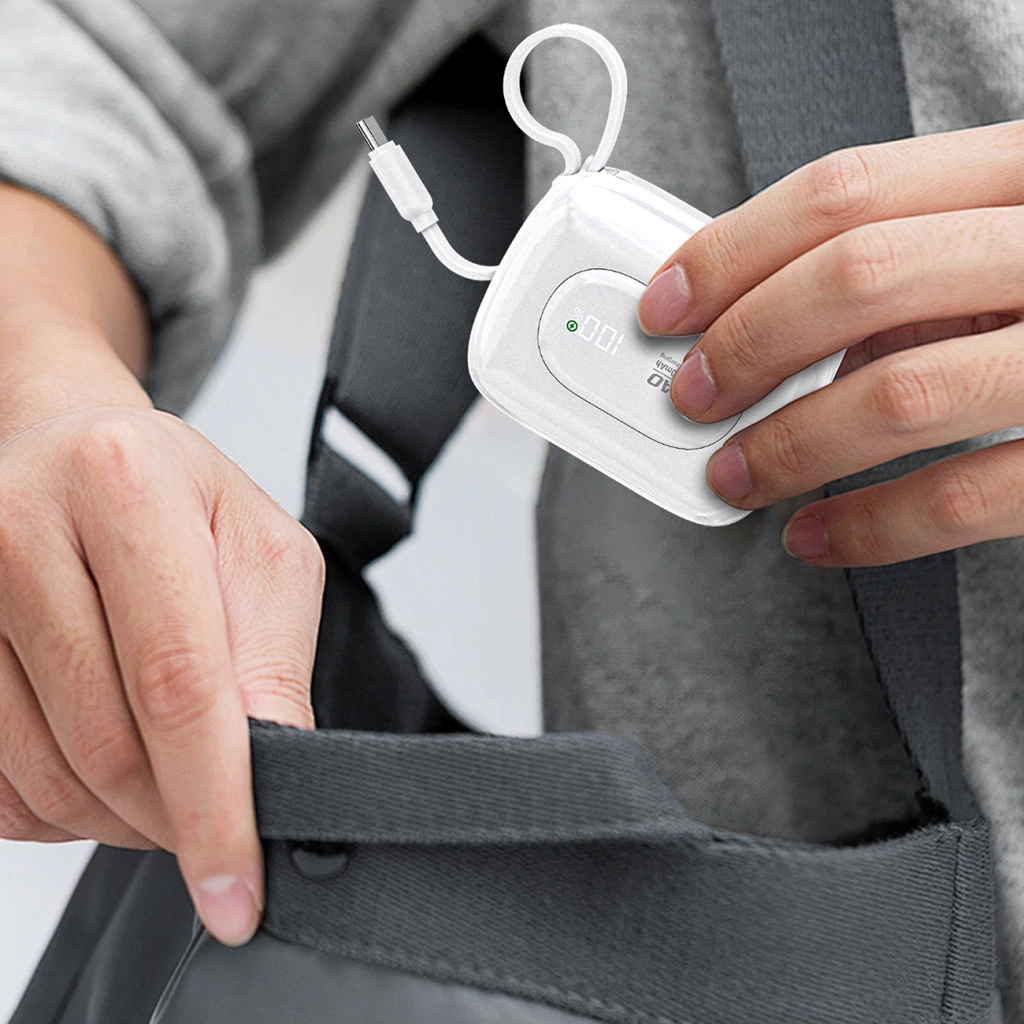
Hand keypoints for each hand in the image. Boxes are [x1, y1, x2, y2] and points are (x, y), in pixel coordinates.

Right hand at [0, 184, 323, 946]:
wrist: (66, 445)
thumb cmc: (174, 493)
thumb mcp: (259, 550)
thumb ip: (273, 656)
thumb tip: (276, 768)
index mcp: (125, 489)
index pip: (177, 683)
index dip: (214, 805)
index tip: (237, 891)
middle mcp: (20, 531)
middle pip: (106, 746)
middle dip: (174, 815)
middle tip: (215, 816)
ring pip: (44, 777)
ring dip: (119, 815)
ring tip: (167, 776)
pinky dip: (60, 805)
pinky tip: (101, 756)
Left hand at [637, 120, 1023, 565]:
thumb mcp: (1004, 243)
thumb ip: (906, 267)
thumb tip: (768, 322)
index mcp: (1023, 175)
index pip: (844, 190)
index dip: (731, 251)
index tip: (667, 305)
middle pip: (858, 277)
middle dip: (748, 345)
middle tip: (695, 398)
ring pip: (903, 390)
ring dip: (789, 446)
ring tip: (736, 477)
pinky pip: (967, 494)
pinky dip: (868, 526)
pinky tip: (815, 534)